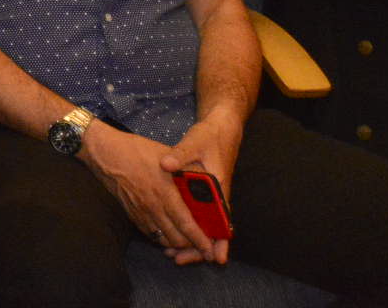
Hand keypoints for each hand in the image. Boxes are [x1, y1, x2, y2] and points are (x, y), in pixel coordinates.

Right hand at [80, 121, 217, 263]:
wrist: (105, 153)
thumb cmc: (137, 150)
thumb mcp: (166, 156)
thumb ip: (186, 170)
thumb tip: (208, 182)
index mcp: (164, 192)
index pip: (186, 224)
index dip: (200, 239)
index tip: (211, 250)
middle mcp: (153, 206)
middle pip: (177, 238)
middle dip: (192, 246)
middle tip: (204, 245)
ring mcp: (141, 212)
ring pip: (163, 239)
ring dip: (177, 244)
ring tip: (188, 242)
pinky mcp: (131, 214)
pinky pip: (150, 234)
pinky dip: (162, 238)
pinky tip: (169, 234)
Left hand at [158, 111, 243, 263]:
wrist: (221, 128)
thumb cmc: (210, 137)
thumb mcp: (195, 143)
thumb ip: (180, 154)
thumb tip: (165, 164)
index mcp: (219, 188)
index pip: (222, 221)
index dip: (219, 241)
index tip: (215, 258)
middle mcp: (218, 196)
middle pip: (211, 230)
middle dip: (197, 247)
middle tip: (178, 259)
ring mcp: (211, 196)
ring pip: (203, 226)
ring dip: (190, 240)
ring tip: (172, 253)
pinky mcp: (203, 194)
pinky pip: (197, 216)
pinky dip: (187, 227)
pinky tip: (170, 234)